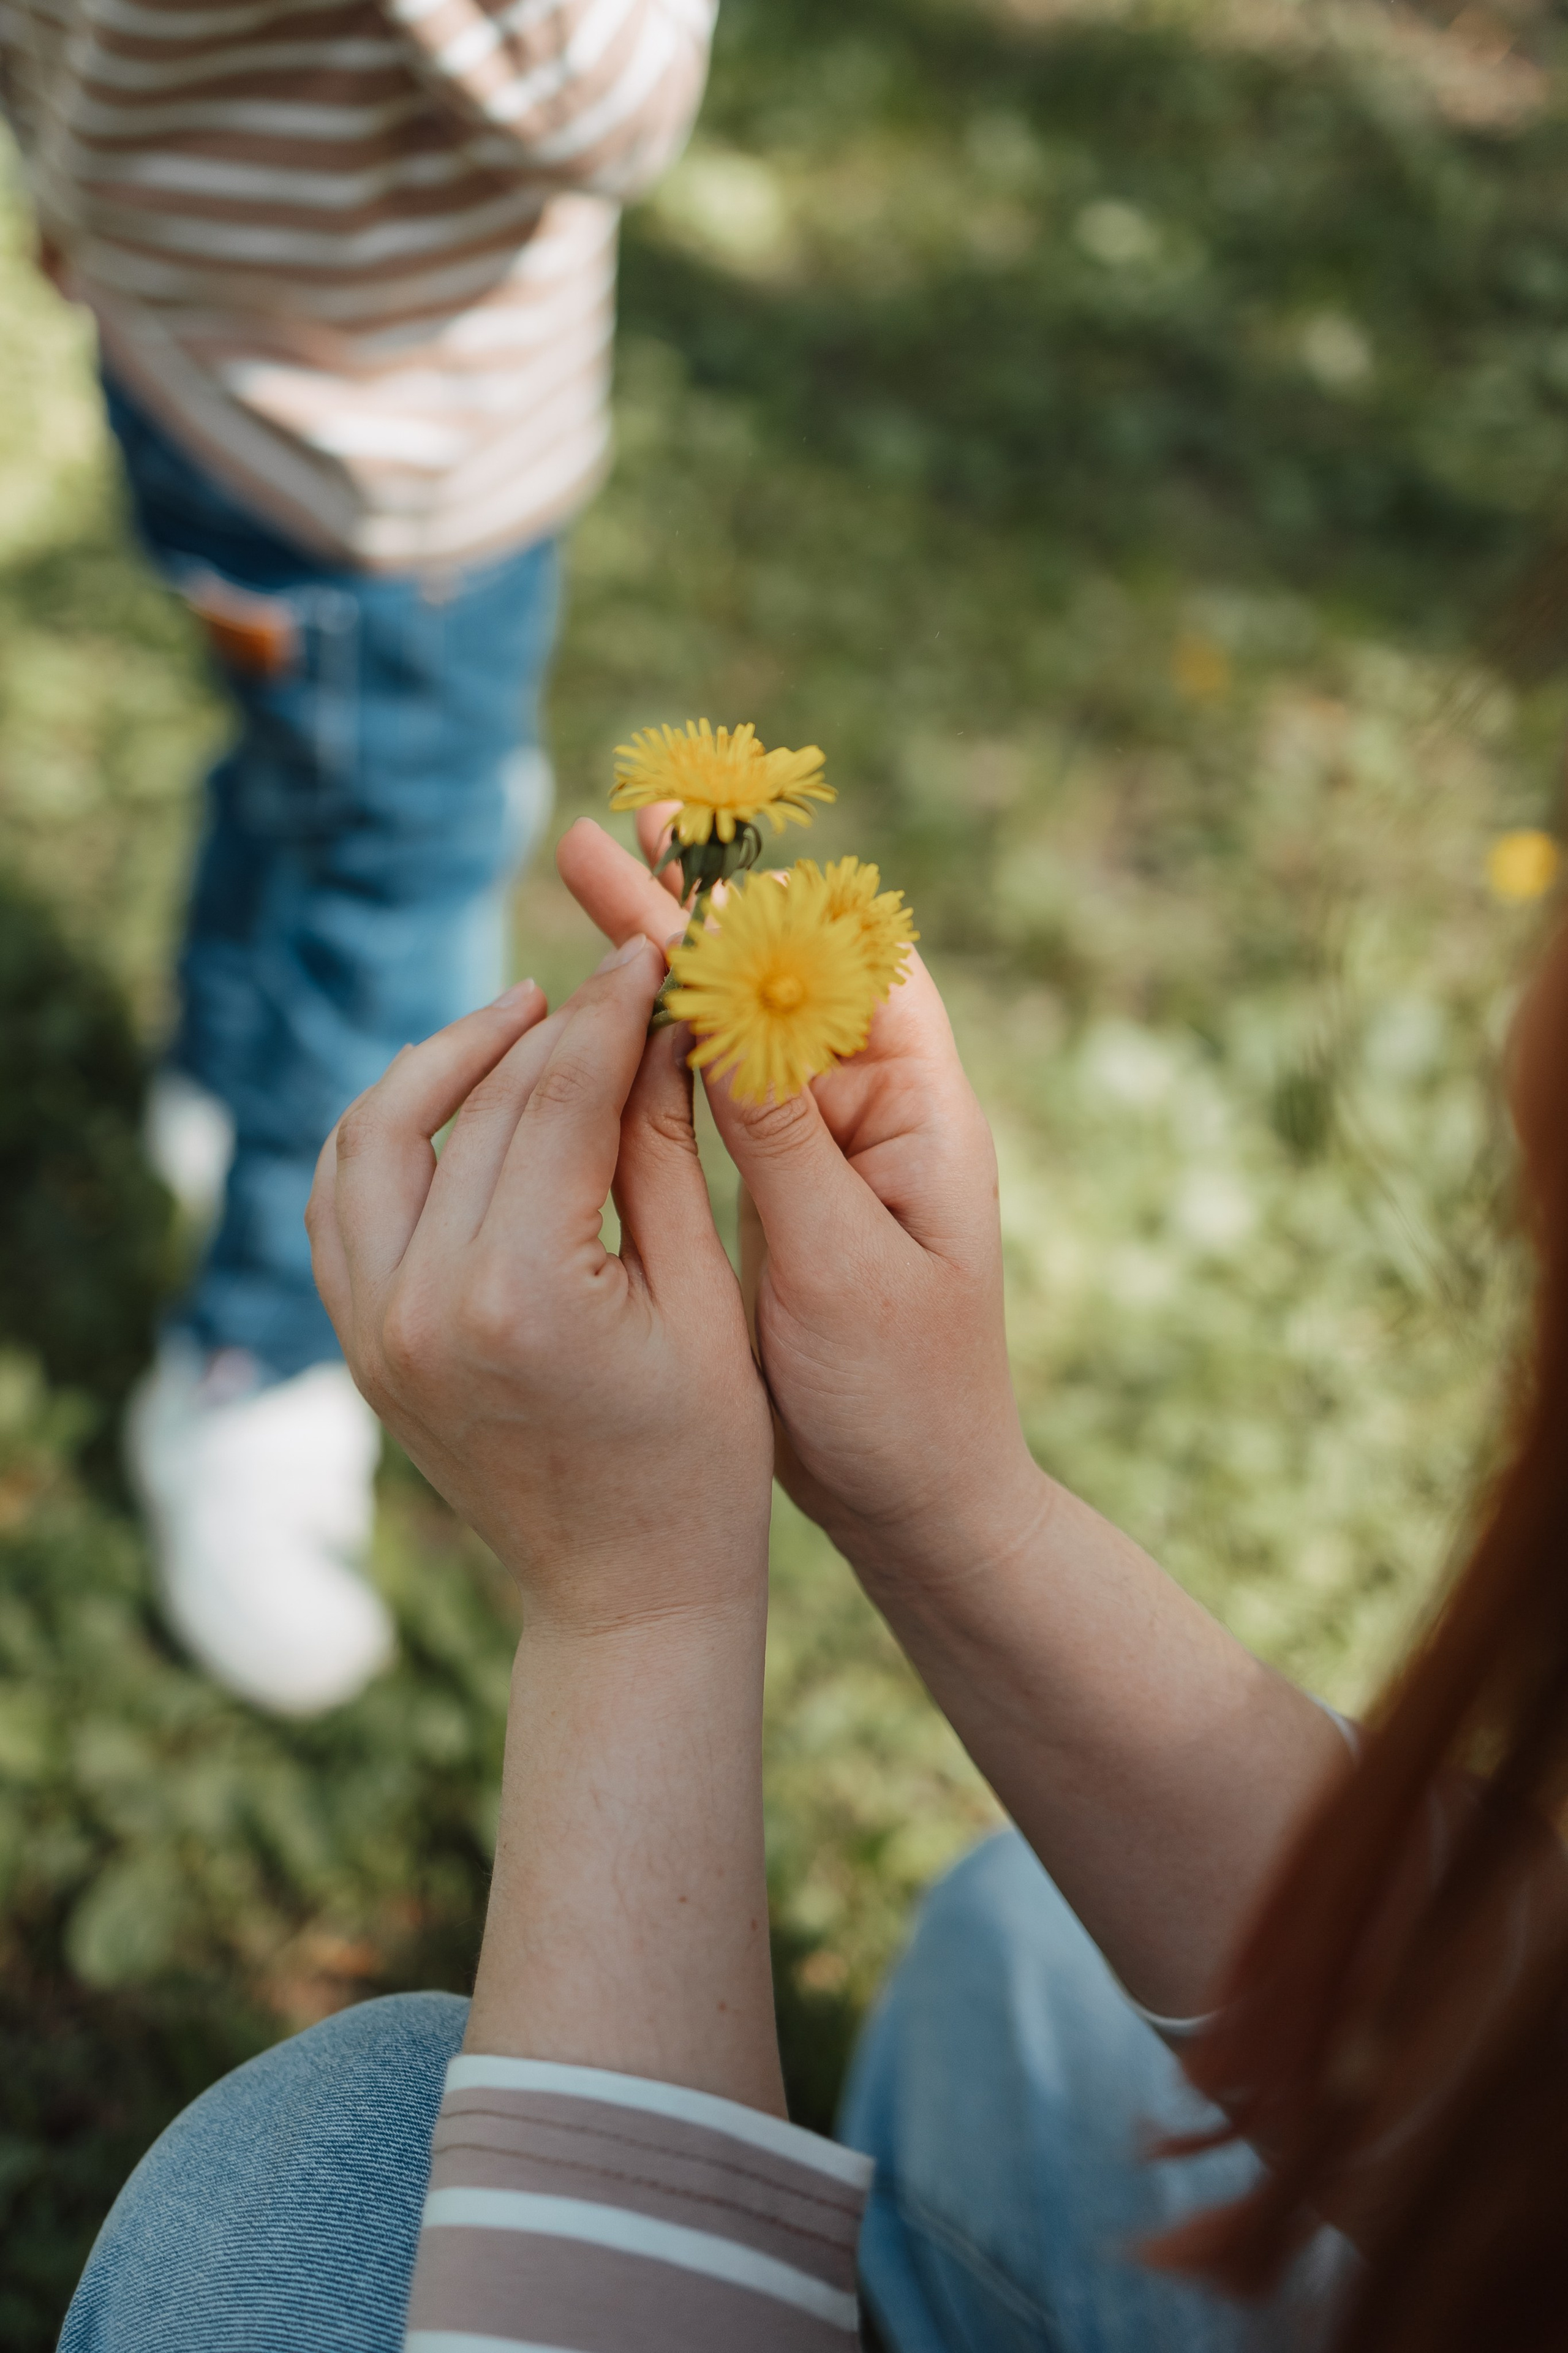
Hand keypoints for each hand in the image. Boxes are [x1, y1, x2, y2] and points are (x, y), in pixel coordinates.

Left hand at [305, 940, 772, 1632]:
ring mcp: (374, 1331)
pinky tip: (450, 1104)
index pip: (554, 1102)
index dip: (608, 1012)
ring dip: (440, 1066)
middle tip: (603, 981)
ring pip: (371, 1140)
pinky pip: (341, 1206)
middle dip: (545, 1028)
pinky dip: (385, 1138)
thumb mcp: (703, 1298)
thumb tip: (656, 1022)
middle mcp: (421, 1307)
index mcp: (521, 1297)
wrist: (624, 1594)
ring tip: (519, 1024)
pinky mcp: (361, 1347)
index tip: (646, 952)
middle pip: (470, 1109)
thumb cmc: (700, 1461)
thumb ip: (663, 1151)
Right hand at [555, 818, 1040, 1595]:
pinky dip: (663, 1042)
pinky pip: (721, 1090)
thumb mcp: (840, 1266)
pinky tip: (603, 1006)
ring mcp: (826, 1145)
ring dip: (668, 959)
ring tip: (591, 876)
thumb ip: (782, 1140)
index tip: (692, 850)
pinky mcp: (781, 1186)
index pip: (855, 967)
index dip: (773, 903)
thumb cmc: (901, 1399)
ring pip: (742, 1025)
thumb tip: (723, 1005)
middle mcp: (878, 1111)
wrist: (915, 1503)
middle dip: (695, 909)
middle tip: (605, 834)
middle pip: (785, 977)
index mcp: (924, 1115)